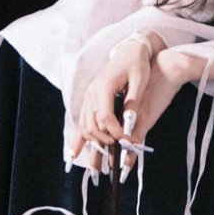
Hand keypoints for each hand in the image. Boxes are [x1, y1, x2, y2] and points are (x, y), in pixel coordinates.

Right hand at [72, 35, 157, 173]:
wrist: (129, 51)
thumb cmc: (137, 64)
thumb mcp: (140, 80)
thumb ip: (134, 101)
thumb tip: (130, 121)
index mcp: (104, 87)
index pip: (105, 116)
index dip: (115, 131)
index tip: (126, 141)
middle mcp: (92, 93)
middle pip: (92, 124)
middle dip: (104, 140)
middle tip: (118, 150)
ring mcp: (89, 96)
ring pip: (84, 125)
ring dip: (91, 143)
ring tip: (96, 164)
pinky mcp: (90, 100)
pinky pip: (82, 121)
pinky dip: (79, 137)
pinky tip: (74, 154)